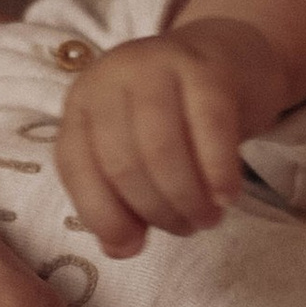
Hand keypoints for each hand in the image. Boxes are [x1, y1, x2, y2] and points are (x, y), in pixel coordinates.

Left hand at [55, 18, 287, 257]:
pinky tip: (227, 196)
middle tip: (185, 229)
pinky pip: (210, 129)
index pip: (75, 165)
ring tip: (206, 218)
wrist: (230, 56)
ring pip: (161, 150)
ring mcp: (159, 63)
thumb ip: (119, 195)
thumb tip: (119, 250)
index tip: (133, 246)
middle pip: (121, 162)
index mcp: (83, 99)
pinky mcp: (208, 67)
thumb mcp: (135, 146)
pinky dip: (217, 173)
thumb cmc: (177, 115)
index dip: (102, 215)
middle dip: (155, 211)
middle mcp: (112, 74)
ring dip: (186, 199)